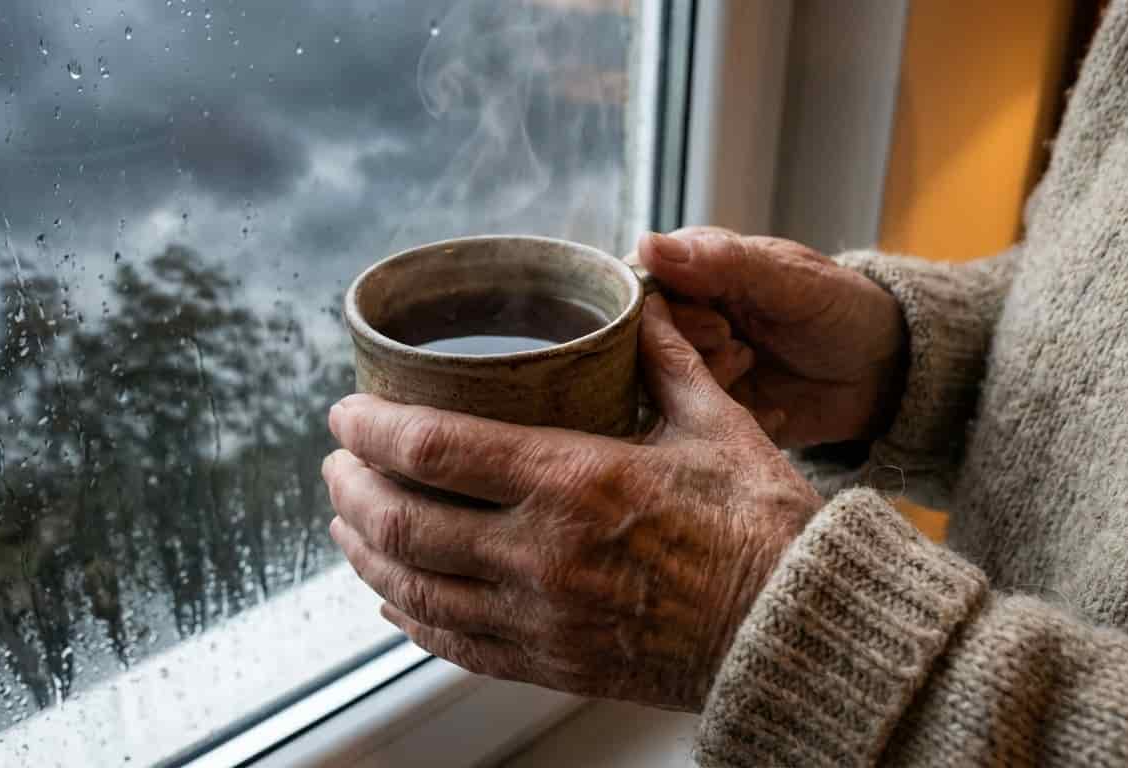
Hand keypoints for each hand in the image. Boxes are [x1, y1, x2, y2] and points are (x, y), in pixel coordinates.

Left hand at [322, 296, 821, 710]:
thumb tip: (644, 304)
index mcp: (575, 479)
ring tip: (345, 522)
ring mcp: (540, 617)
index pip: (434, 449)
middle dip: (350, 489)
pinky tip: (393, 594)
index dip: (370, 430)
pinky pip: (454, 643)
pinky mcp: (551, 663)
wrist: (792, 632)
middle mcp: (541, 552)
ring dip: (365, 551)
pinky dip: (409, 615)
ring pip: (414, 587)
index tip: (342, 414)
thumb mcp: (717, 423)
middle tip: (335, 465)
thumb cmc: (763, 526)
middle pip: (402, 521)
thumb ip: (666, 360)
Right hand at [635, 227, 906, 447]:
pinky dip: (730, 419)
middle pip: (639, 343)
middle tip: (736, 346)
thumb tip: (647, 245)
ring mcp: (693, 369)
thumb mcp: (789, 281)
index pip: (635, 290)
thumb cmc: (840, 309)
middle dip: (687, 350)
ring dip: (707, 384)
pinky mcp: (709, 413)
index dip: (659, 311)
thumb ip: (722, 264)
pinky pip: (693, 426)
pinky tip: (769, 407)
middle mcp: (682, 321)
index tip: (715, 323)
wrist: (883, 373)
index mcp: (692, 273)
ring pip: (659, 387)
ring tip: (751, 369)